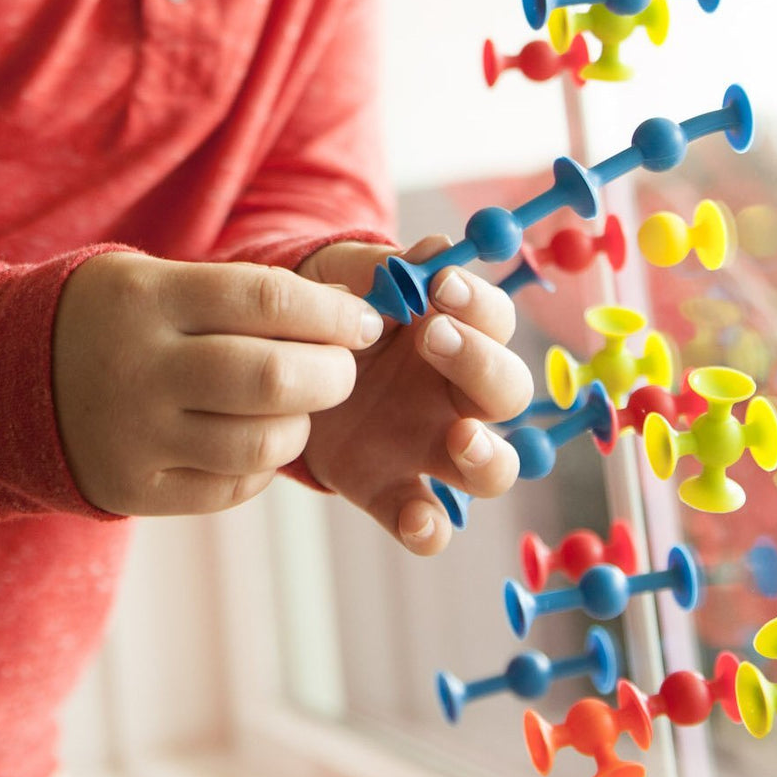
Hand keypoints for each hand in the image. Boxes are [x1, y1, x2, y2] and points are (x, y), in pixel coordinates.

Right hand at [52, 251, 383, 515]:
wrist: (7, 380)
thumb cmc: (111, 320)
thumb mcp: (155, 279)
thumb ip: (242, 293)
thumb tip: (349, 309)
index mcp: (148, 300)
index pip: (267, 299)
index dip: (332, 310)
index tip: (365, 319)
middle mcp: (140, 369)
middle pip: (273, 377)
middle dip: (333, 373)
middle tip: (342, 367)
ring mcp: (135, 436)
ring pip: (262, 441)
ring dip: (301, 423)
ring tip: (295, 404)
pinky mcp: (134, 491)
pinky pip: (232, 486)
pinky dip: (262, 463)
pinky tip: (252, 436)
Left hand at [297, 237, 532, 555]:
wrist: (269, 364)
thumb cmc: (322, 314)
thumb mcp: (338, 281)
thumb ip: (381, 267)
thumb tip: (439, 248)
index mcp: (451, 336)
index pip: (495, 321)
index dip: (480, 304)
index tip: (442, 286)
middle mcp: (454, 396)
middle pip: (508, 392)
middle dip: (483, 365)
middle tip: (435, 339)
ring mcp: (428, 449)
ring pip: (493, 469)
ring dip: (489, 456)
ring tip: (460, 435)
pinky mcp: (391, 491)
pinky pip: (429, 524)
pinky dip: (430, 528)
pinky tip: (416, 517)